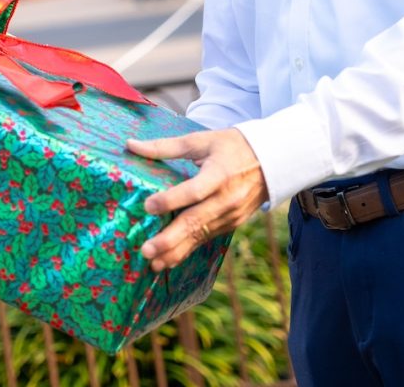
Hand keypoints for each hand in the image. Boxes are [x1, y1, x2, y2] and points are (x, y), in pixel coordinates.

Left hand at [127, 128, 267, 271]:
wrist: (273, 161)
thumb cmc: (232, 146)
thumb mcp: (202, 140)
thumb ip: (165, 146)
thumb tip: (130, 144)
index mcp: (219, 174)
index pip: (194, 191)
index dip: (171, 200)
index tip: (148, 206)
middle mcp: (226, 199)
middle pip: (196, 221)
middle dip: (170, 239)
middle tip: (146, 250)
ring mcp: (231, 215)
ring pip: (200, 236)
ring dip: (176, 251)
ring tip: (153, 263)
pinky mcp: (232, 224)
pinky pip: (207, 238)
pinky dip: (188, 250)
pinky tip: (169, 260)